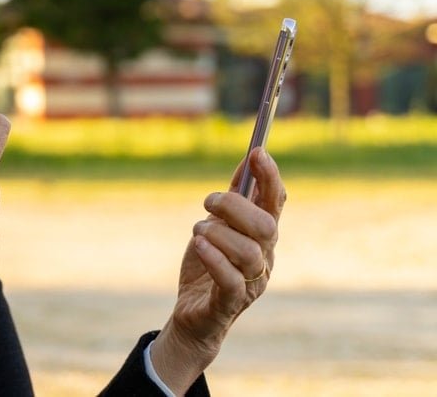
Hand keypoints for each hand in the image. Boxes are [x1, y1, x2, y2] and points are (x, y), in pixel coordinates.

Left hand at [151, 147, 285, 392]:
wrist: (193, 315)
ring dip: (218, 233)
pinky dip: (214, 258)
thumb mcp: (218, 225)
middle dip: (235, 206)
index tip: (257, 152)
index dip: (270, 176)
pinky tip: (199, 245)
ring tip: (198, 231)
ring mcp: (252, 282)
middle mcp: (264, 258)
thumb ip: (234, 197)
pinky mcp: (231, 302)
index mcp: (262, 236)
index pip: (276, 202)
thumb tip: (247, 159)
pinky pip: (231, 279)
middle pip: (266, 226)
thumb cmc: (208, 265)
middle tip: (207, 202)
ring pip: (249, 252)